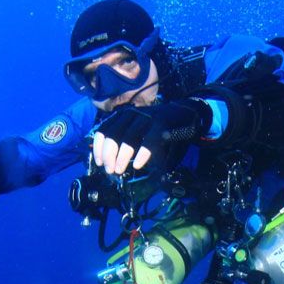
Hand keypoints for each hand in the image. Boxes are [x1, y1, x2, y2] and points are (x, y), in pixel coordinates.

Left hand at [93, 99, 211, 174]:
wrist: (184, 114)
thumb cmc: (157, 128)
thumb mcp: (137, 132)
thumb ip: (124, 141)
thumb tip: (107, 159)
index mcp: (123, 116)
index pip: (104, 130)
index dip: (98, 147)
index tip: (99, 162)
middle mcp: (132, 114)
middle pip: (113, 135)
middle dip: (108, 155)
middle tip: (110, 170)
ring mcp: (147, 117)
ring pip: (128, 138)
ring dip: (121, 157)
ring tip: (120, 170)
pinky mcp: (161, 123)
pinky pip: (149, 140)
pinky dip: (142, 154)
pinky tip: (137, 165)